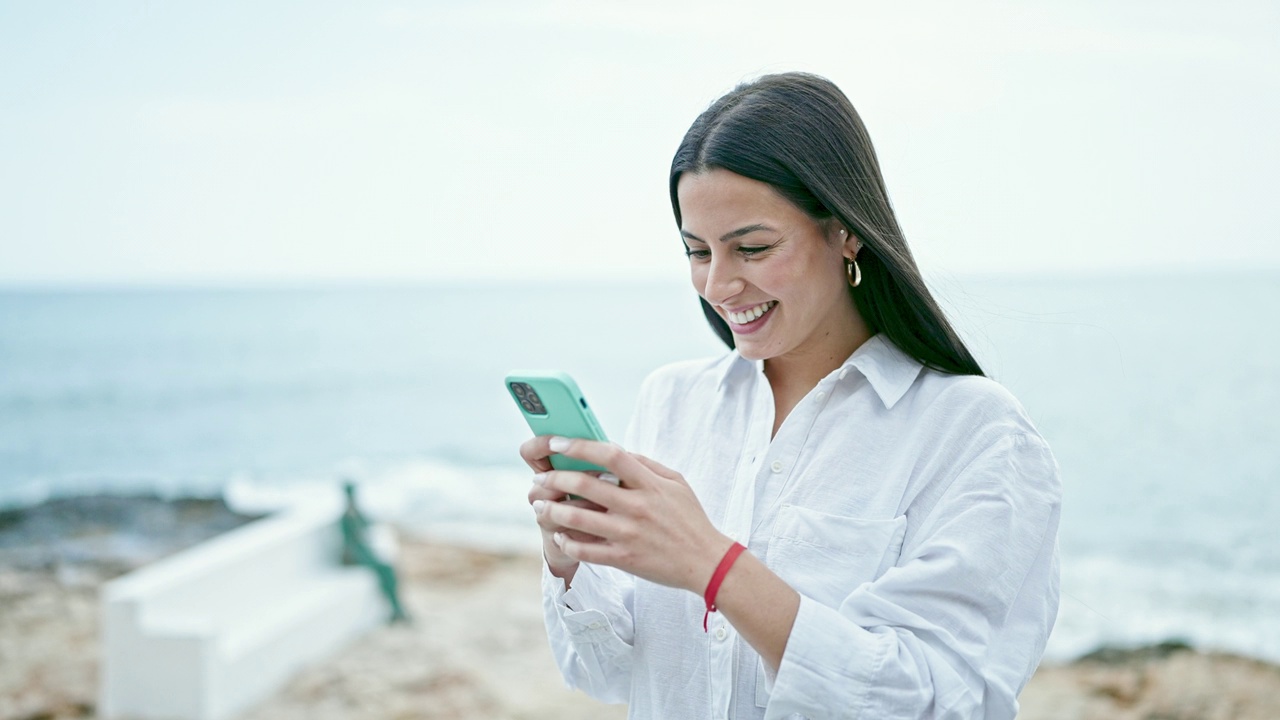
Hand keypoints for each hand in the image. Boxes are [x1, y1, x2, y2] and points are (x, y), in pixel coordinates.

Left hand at [531, 436, 733, 593]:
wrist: (707, 562)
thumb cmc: (690, 519)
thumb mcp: (676, 483)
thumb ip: (646, 464)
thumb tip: (617, 449)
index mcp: (650, 484)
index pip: (610, 455)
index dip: (580, 446)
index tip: (557, 443)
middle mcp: (637, 507)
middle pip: (586, 485)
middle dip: (555, 478)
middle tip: (540, 478)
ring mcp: (629, 534)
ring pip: (578, 519)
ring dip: (552, 510)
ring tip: (539, 505)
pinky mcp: (624, 559)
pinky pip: (586, 550)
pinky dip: (567, 542)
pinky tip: (559, 536)